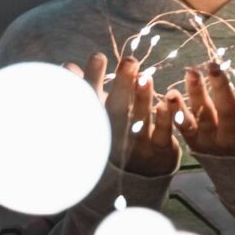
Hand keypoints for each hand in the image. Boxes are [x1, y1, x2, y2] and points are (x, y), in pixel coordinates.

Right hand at [64, 53, 178, 176]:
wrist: (139, 177)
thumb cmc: (115, 134)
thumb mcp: (98, 113)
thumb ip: (86, 89)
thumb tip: (68, 67)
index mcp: (99, 122)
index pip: (92, 100)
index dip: (93, 79)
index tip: (99, 56)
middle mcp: (115, 135)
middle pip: (116, 111)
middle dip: (122, 86)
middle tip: (130, 61)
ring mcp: (137, 144)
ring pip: (140, 122)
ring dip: (142, 99)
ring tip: (145, 76)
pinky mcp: (159, 152)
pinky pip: (162, 136)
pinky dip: (164, 120)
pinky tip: (167, 101)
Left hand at [167, 59, 234, 156]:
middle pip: (227, 110)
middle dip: (220, 87)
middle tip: (213, 64)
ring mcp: (215, 141)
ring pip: (204, 117)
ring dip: (195, 94)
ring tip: (190, 71)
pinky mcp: (198, 144)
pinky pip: (185, 128)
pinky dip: (176, 113)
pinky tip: (169, 94)